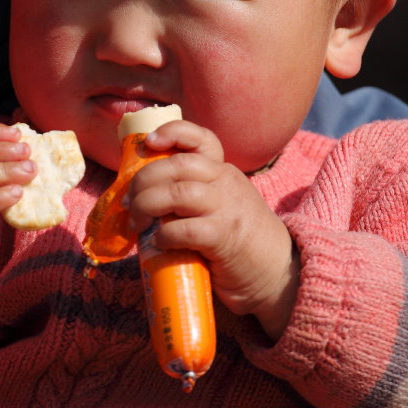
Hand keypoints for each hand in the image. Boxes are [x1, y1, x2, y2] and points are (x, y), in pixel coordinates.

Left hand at [126, 121, 298, 338]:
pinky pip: (185, 229)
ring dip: (147, 205)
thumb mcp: (220, 206)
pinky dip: (164, 234)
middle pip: (177, 165)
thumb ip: (191, 196)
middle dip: (144, 180)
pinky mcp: (225, 238)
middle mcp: (226, 183)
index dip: (173, 133)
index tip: (149, 142)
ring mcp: (227, 208)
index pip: (202, 139)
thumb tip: (139, 199)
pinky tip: (157, 243)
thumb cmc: (239, 241)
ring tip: (136, 223)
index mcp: (223, 172)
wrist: (278, 274)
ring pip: (178, 193)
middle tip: (128, 202)